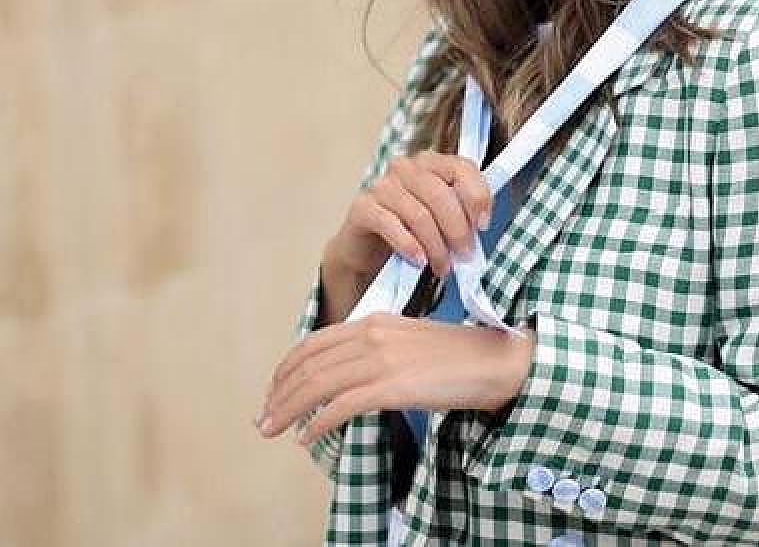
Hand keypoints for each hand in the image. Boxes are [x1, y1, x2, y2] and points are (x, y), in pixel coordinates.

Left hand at [256, 313, 535, 442]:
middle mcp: (372, 335)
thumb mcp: (410, 343)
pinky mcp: (393, 386)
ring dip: (288, 409)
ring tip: (272, 429)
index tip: (272, 389)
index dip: (286, 368)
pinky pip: (342, 405)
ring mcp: (382, 360)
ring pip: (318, 385)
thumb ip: (378, 351)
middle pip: (309, 364)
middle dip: (278, 393)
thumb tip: (349, 379)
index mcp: (375, 322)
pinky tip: (308, 436)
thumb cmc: (459, 357)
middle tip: (262, 417)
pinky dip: (319, 421)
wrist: (496, 360)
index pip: (315, 343)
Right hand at [331, 151, 492, 280]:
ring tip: (443, 266)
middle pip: (441, 194)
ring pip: (419, 214)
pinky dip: (409, 245)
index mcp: (431, 163)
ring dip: (436, 246)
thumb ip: (462, 213)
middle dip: (458, 229)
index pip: (462, 168)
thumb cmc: (411, 230)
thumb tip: (479, 226)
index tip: (483, 225)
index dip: (477, 197)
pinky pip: (391, 224)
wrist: (369, 249)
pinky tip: (419, 261)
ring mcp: (382, 185)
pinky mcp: (363, 207)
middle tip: (465, 255)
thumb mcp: (441, 219)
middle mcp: (406, 167)